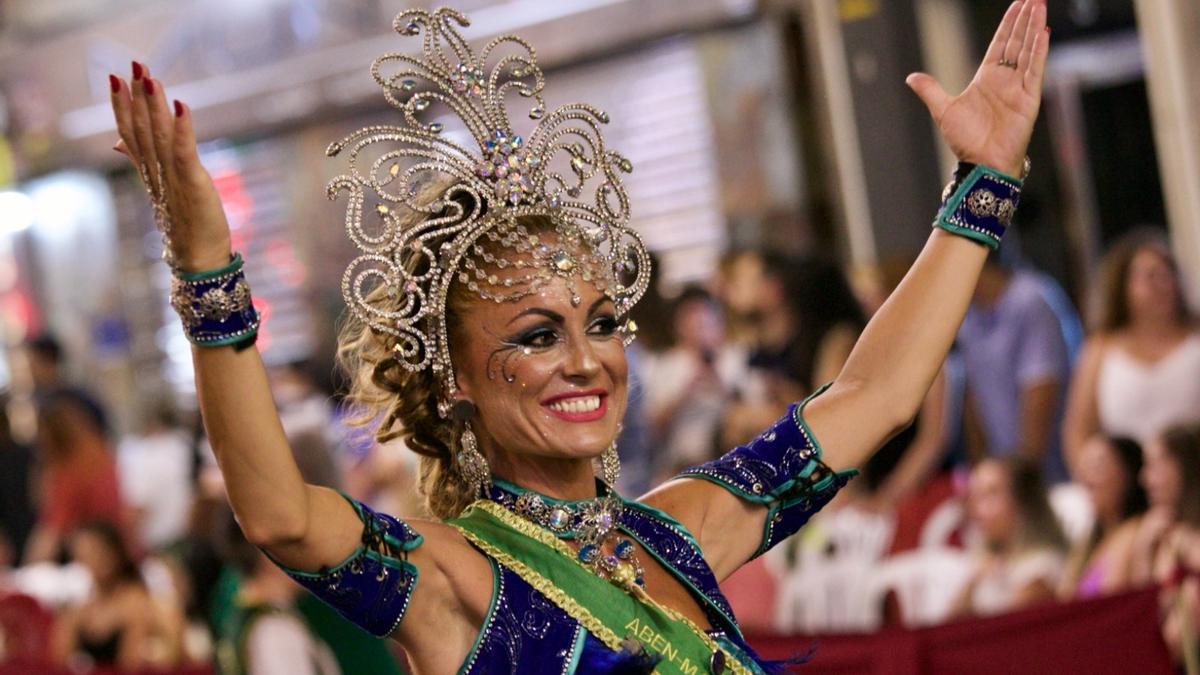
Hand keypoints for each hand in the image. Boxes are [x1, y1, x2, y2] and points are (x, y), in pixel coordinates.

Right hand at [109, 63, 231, 271]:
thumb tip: (117, 143)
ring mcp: (173, 177)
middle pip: (142, 128)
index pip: (130, 132)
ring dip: (154, 105)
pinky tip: (181, 105)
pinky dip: (183, 128)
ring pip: (160, 135)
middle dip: (137, 96)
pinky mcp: (193, 182)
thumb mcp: (161, 188)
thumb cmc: (183, 223)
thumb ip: (140, 161)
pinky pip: (184, 151)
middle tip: (133, 64)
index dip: (121, 105)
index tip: (114, 77)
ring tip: (150, 77)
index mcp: (149, 171)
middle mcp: (157, 172)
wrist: (197, 258)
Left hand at [906, 1, 1048, 177]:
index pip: (1000, 44)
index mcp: (987, 79)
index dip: (1009, 24)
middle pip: (1017, 42)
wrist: (981, 162)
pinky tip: (1042, 32)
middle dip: (1025, 20)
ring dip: (1034, 28)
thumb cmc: (966, 141)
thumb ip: (931, 90)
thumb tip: (912, 77)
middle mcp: (1005, 80)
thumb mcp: (943, 110)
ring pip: (1028, 51)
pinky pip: (1035, 71)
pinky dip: (1039, 51)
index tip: (1018, 5)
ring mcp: (1018, 88)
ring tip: (1040, 6)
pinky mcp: (1029, 99)